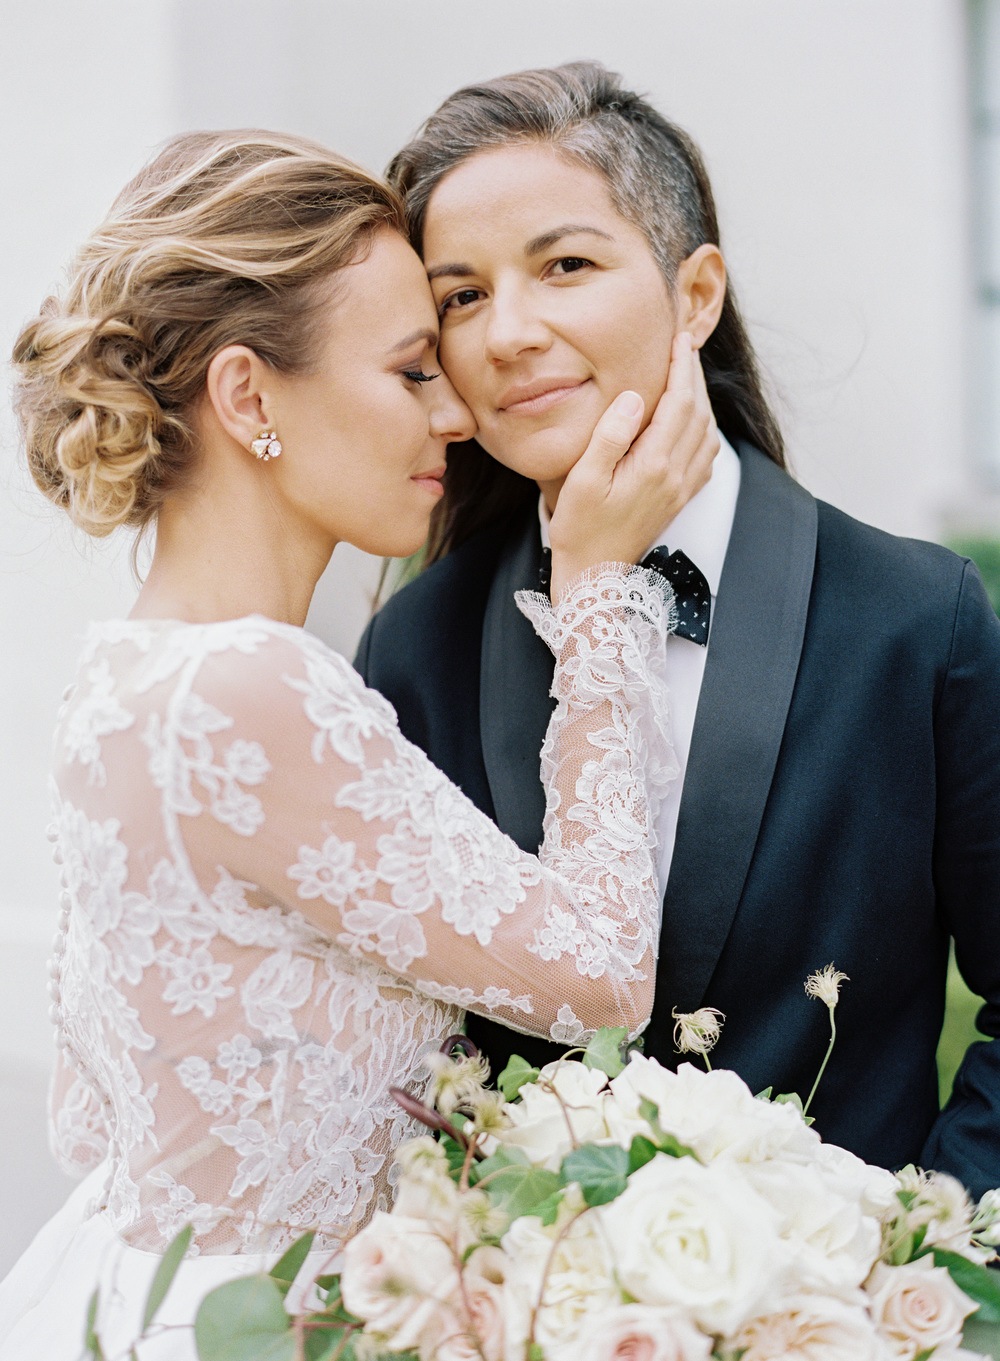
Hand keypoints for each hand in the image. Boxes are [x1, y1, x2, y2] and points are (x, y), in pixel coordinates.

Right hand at [548, 333, 718, 599]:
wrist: (595, 576)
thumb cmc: (580, 529)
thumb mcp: (584, 479)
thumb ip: (611, 435)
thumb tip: (635, 396)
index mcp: (653, 466)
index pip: (678, 404)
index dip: (681, 368)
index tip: (679, 340)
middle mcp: (675, 476)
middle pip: (698, 414)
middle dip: (694, 377)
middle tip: (684, 347)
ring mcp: (680, 490)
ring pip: (706, 434)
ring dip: (701, 401)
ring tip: (687, 376)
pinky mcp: (678, 500)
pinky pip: (704, 458)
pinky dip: (703, 430)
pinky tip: (691, 422)